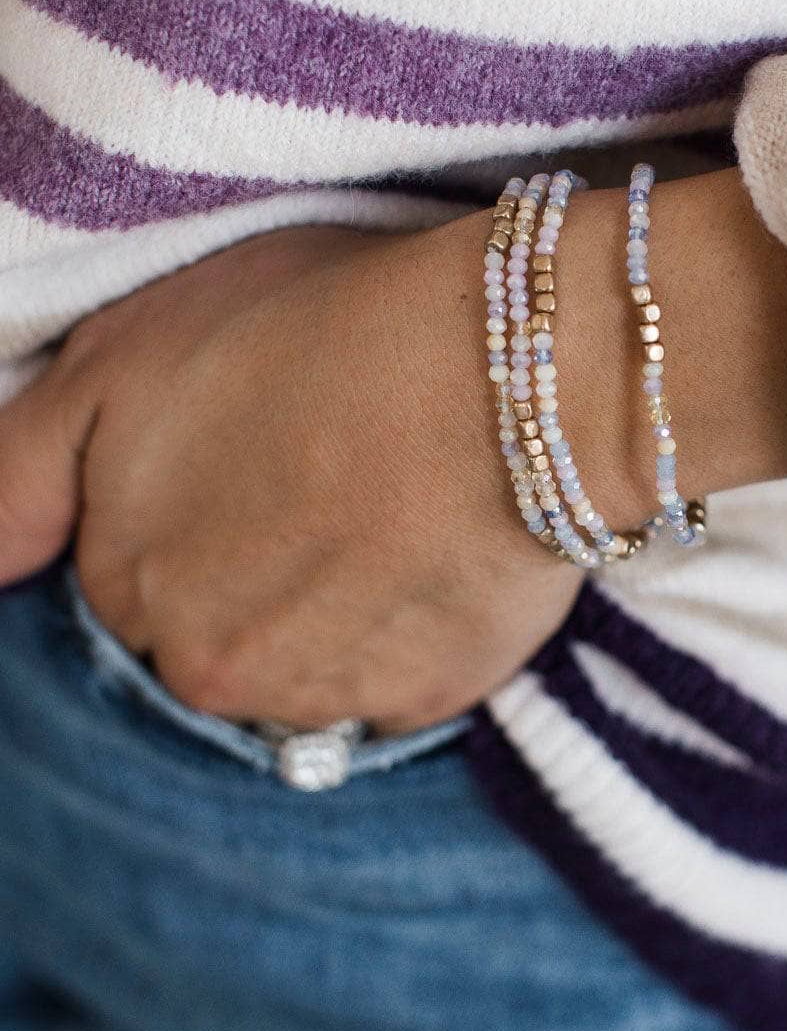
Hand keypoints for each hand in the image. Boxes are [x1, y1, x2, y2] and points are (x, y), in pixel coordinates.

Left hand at [0, 220, 581, 731]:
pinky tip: (438, 544)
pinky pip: (398, 680)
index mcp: (124, 579)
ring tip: (391, 504)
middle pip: (212, 636)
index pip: (130, 581)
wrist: (494, 371)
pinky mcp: (420, 701)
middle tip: (326, 474)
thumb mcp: (120, 359)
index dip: (190, 509)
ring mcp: (316, 693)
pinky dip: (413, 628)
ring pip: (303, 669)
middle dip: (253, 573)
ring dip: (334, 609)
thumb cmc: (313, 328)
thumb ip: (19, 475)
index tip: (250, 455)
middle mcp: (201, 662)